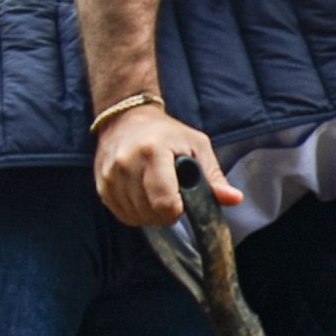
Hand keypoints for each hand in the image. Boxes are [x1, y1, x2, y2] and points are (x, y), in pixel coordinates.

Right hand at [92, 103, 242, 227]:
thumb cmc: (167, 133)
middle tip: (172, 195)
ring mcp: (109, 175)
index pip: (165, 202)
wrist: (126, 118)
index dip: (178, 210)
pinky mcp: (101, 185)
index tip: (183, 201)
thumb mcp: (197, 146)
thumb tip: (235, 199)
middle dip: (166, 213)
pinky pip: (123, 215)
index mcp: (153, 152)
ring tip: (157, 191)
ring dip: (151, 213)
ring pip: (137, 217)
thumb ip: (214, 177)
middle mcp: (126, 164)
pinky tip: (143, 195)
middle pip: (151, 214)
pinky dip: (136, 212)